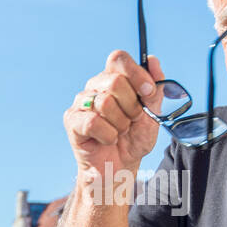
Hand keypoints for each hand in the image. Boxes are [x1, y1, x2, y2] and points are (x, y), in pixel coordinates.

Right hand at [64, 51, 165, 177]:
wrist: (121, 167)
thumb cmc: (134, 139)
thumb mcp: (153, 114)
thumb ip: (155, 88)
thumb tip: (152, 60)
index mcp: (114, 78)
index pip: (118, 59)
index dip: (136, 74)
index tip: (147, 92)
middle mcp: (95, 86)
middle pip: (114, 81)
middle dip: (131, 106)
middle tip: (132, 120)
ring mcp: (81, 103)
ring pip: (105, 102)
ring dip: (120, 123)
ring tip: (119, 131)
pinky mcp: (72, 121)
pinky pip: (93, 121)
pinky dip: (107, 135)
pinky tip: (107, 140)